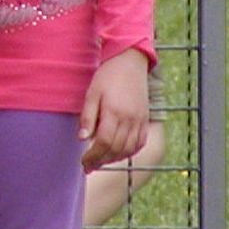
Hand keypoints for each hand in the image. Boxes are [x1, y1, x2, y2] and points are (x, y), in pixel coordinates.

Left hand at [80, 49, 150, 172]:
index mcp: (114, 112)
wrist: (130, 62)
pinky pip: (140, 142)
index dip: (93, 156)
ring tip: (101, 161)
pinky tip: (119, 153)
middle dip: (101, 161)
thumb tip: (82, 138)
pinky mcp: (145, 119)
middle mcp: (130, 119)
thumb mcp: (92, 93)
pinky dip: (130, 152)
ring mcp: (140, 120)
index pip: (104, 142)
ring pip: (129, 149)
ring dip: (114, 159)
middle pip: (117, 149)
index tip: (83, 162)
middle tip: (89, 167)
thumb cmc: (107, 76)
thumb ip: (88, 117)